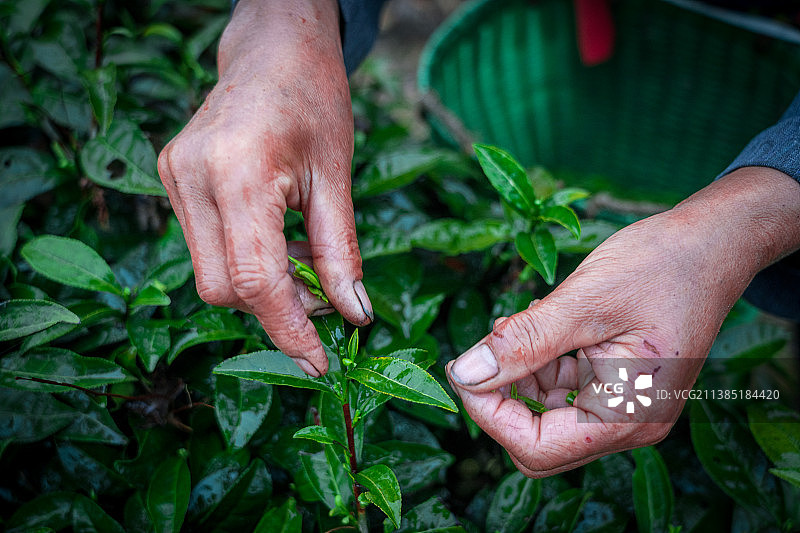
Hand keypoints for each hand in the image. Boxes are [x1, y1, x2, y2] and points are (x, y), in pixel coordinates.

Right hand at [157, 0, 371, 375]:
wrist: (272, 47)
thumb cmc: (314, 99)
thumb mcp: (338, 177)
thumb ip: (342, 253)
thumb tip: (355, 316)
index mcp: (240, 174)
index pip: (256, 282)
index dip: (289, 331)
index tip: (319, 364)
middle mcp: (193, 179)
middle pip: (224, 289)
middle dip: (276, 310)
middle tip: (324, 300)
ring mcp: (174, 180)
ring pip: (211, 275)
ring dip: (263, 288)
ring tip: (307, 264)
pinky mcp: (172, 180)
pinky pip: (206, 248)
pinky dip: (247, 262)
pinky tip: (280, 243)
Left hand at [446, 167, 799, 476]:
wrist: (711, 244)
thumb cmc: (660, 266)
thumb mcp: (583, 301)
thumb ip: (524, 342)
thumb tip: (465, 374)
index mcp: (628, 414)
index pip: (536, 447)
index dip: (489, 414)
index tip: (464, 369)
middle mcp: (631, 424)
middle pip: (540, 443)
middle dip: (503, 401)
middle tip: (487, 351)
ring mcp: (628, 409)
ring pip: (548, 418)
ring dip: (521, 379)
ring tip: (518, 326)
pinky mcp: (621, 388)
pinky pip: (566, 396)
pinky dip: (542, 368)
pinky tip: (538, 328)